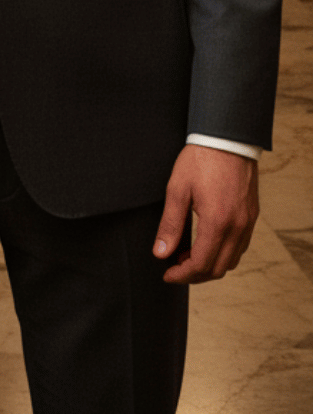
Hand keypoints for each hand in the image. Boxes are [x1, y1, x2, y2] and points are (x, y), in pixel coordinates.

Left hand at [153, 143, 258, 283]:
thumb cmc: (201, 159)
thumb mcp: (178, 189)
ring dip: (210, 265)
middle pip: (218, 269)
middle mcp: (237, 227)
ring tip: (188, 254)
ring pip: (232, 261)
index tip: (167, 274)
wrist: (227, 138)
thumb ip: (170, 224)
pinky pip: (240, 246)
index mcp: (217, 222)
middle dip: (194, 275)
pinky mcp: (251, 215)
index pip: (201, 264)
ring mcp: (247, 222)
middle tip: (175, 267)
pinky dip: (224, 253)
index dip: (182, 275)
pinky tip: (208, 242)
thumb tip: (161, 253)